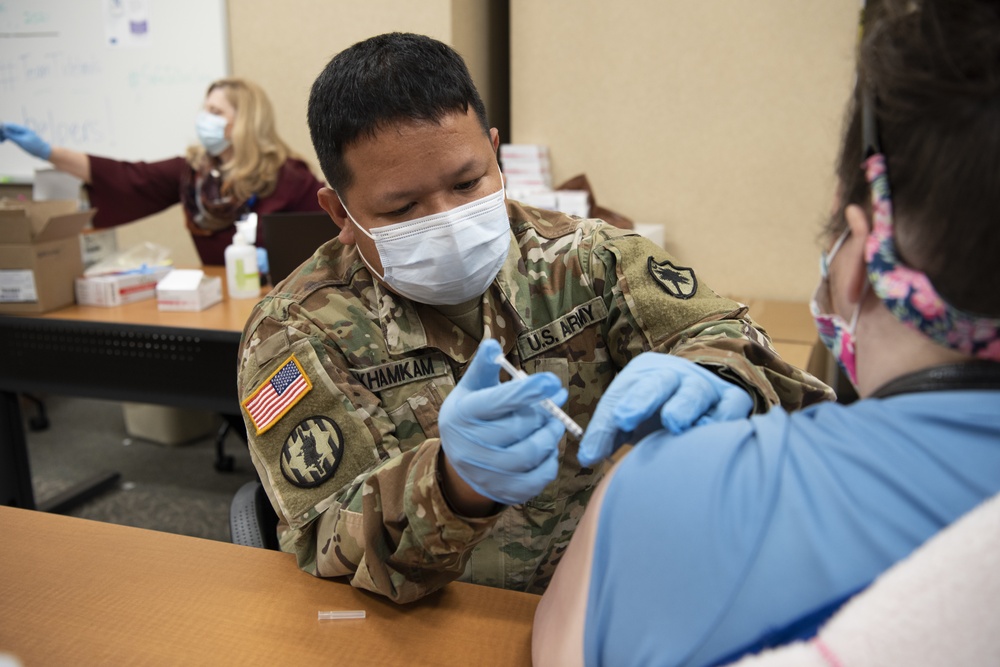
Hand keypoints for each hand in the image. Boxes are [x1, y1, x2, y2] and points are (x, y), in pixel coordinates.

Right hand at [0, 123, 50, 159]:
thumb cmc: (34, 147)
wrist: (44, 152)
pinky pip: (12, 135)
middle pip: (8, 128)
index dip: (2, 128)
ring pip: (10, 131)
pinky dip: (8, 137)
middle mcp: (21, 130)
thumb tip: (4, 130)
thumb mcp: (22, 142)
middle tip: (0, 140)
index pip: (8, 125)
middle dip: (2, 132)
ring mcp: (22, 133)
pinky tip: (4, 141)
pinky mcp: (22, 138)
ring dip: (4, 135)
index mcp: (22, 129)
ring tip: (1, 141)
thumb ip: (12, 136)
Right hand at [440, 339, 566, 505]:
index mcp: (463, 414)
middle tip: (559, 398)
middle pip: (518, 427)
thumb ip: (484, 367)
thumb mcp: (471, 388)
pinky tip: (548, 448)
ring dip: (550, 435)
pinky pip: (536, 479)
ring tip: (556, 423)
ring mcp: (485, 472)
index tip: (552, 381)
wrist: (459, 461)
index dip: (527, 391)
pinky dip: (549, 462)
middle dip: (545, 411)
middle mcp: (470, 445)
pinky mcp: (502, 491)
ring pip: (529, 454)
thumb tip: (492, 343)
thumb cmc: (471, 414)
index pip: (498, 401)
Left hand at [578, 352, 752, 465]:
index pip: (623, 394)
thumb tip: (587, 458)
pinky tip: (710, 431)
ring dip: (682, 406)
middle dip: (640, 399)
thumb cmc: (657, 409)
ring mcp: (704, 387)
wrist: (704, 393)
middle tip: (625, 417)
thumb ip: (607, 434)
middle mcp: (674, 376)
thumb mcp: (629, 416)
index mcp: (644, 375)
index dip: (612, 415)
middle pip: (657, 384)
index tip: (607, 434)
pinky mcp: (732, 401)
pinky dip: (721, 418)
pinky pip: (729, 407)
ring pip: (694, 393)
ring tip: (673, 423)